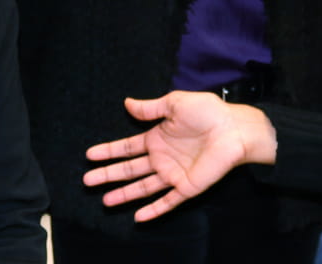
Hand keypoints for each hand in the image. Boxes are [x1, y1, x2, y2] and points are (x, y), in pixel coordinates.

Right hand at [82, 93, 275, 221]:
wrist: (234, 129)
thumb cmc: (208, 112)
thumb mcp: (175, 103)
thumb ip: (150, 108)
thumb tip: (127, 103)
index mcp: (158, 137)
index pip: (127, 148)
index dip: (108, 152)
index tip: (90, 155)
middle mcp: (162, 157)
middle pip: (129, 169)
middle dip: (108, 175)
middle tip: (87, 181)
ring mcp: (173, 174)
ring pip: (143, 187)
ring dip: (124, 194)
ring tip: (105, 200)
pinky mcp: (187, 187)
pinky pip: (168, 202)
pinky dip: (154, 210)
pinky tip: (138, 217)